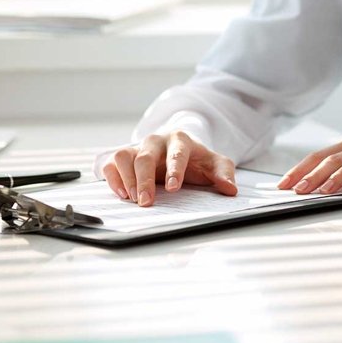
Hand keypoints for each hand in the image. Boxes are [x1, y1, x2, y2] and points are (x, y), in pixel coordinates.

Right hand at [101, 131, 236, 206]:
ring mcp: (138, 147)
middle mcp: (156, 141)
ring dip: (127, 178)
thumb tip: (230, 189)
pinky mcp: (124, 157)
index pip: (177, 153)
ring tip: (134, 198)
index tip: (173, 188)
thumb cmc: (197, 160)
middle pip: (146, 156)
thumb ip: (224, 174)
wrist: (179, 149)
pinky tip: (122, 194)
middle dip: (145, 179)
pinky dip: (112, 178)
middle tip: (146, 202)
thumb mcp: (215, 164)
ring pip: (124, 156)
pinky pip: (111, 163)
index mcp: (180, 141)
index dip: (175, 170)